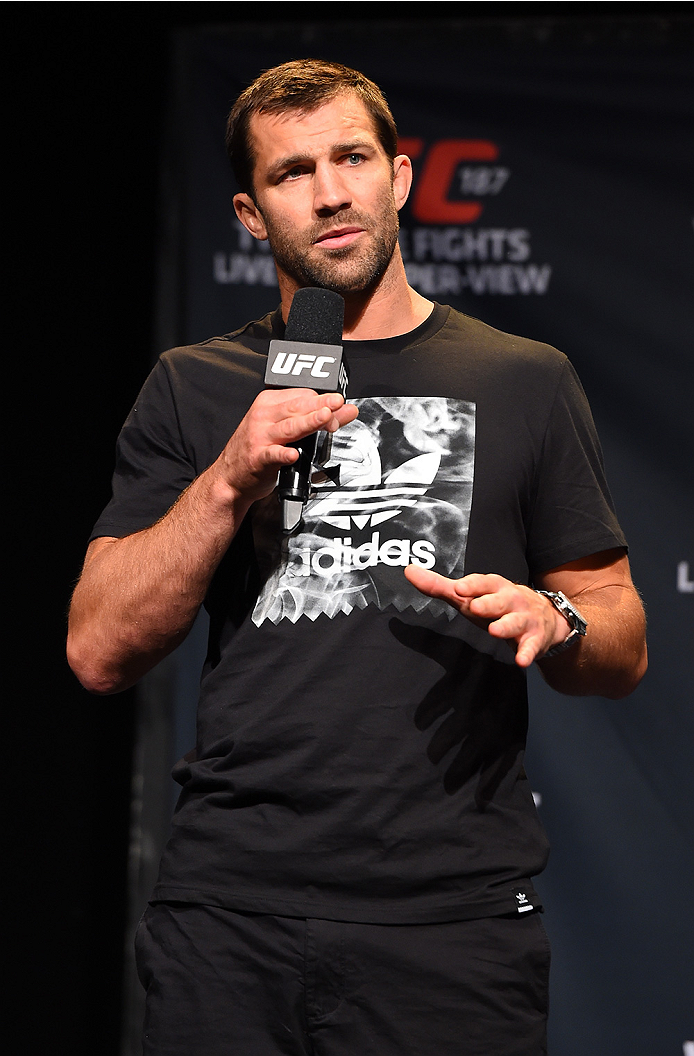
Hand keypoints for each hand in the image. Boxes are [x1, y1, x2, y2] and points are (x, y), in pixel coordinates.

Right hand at [215, 388, 358, 502]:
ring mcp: (260, 437)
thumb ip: (317, 419)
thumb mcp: (287, 430)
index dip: (323, 401)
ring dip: (308, 421)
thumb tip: (345, 410)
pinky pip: (272, 454)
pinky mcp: (257, 458)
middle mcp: (264, 416)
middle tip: (338, 404)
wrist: (230, 476)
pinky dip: (283, 454)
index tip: (338, 406)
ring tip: (325, 418)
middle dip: (321, 406)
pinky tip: (293, 454)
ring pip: (289, 426)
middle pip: (297, 407)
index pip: (302, 395)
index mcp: (270, 403)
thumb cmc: (257, 450)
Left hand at [404, 566, 567, 666]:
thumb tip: (408, 571)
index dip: (472, 585)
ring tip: (495, 631)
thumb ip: (439, 586)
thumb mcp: (469, 595)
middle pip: (500, 600)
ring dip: (506, 626)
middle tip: (475, 607)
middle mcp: (511, 600)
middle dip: (489, 603)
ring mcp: (524, 619)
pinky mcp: (534, 639)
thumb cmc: (496, 604)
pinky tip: (521, 661)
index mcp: (494, 586)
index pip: (484, 582)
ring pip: (516, 622)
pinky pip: (531, 646)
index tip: (459, 588)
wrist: (543, 616)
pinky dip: (527, 653)